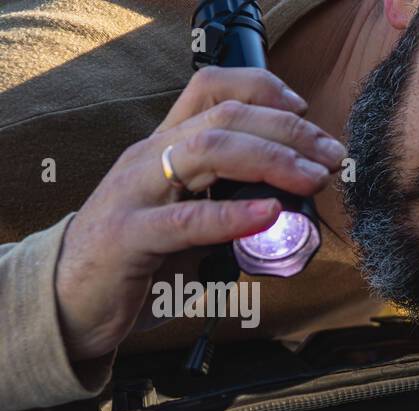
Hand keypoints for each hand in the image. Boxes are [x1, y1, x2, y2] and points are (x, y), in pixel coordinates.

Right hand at [53, 67, 345, 361]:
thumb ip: (229, 203)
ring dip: (271, 161)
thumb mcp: (189, 219)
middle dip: (288, 131)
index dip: (262, 89)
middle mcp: (149, 158)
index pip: (211, 89)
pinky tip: (269, 215)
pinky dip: (233, 216)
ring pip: (207, 153)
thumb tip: (292, 204)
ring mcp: (136, 193)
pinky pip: (187, 220)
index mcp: (165, 147)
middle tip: (332, 156)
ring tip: (312, 179)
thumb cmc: (142, 260)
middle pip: (223, 118)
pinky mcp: (129, 237)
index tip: (307, 112)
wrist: (73, 301)